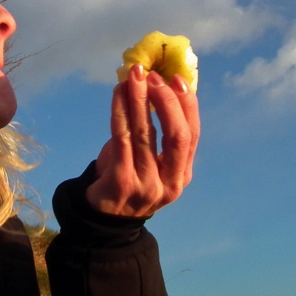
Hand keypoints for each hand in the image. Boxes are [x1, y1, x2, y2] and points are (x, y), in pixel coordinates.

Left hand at [86, 64, 200, 217]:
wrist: (102, 219)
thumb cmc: (129, 179)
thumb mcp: (153, 162)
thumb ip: (160, 134)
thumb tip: (157, 85)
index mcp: (182, 175)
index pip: (192, 135)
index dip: (187, 105)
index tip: (177, 79)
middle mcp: (170, 183)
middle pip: (177, 136)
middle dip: (167, 101)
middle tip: (153, 77)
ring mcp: (147, 185)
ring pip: (146, 134)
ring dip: (139, 99)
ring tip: (133, 77)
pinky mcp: (121, 182)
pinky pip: (121, 139)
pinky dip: (119, 111)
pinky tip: (117, 93)